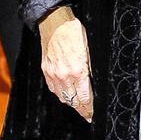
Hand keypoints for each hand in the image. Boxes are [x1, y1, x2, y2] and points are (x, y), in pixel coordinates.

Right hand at [39, 5, 93, 121]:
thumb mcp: (90, 49)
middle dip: (81, 109)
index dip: (89, 108)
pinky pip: (54, 89)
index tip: (93, 115)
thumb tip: (95, 82)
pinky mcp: (46, 71)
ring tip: (79, 107)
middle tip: (88, 116)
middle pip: (73, 101)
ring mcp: (53, 74)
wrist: (55, 23)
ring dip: (71, 103)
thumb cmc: (75, 33)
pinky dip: (61, 94)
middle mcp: (64, 76)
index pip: (84, 97)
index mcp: (77, 71)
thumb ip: (91, 68)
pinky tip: (67, 95)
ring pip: (63, 97)